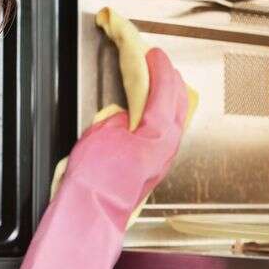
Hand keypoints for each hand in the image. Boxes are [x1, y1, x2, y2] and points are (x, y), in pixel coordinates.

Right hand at [9, 48, 188, 268]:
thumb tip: (126, 113)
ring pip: (176, 116)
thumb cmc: (93, 182)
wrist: (89, 217)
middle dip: (169, 77)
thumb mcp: (99, 134)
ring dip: (167, 95)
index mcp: (158, 133)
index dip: (158, 65)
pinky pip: (166, 131)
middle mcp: (168, 146)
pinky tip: (148, 112)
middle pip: (179, 101)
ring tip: (154, 82)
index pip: (165, 88)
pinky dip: (161, 113)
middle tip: (155, 61)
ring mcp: (164, 158)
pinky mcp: (154, 168)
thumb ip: (119, 117)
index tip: (151, 51)